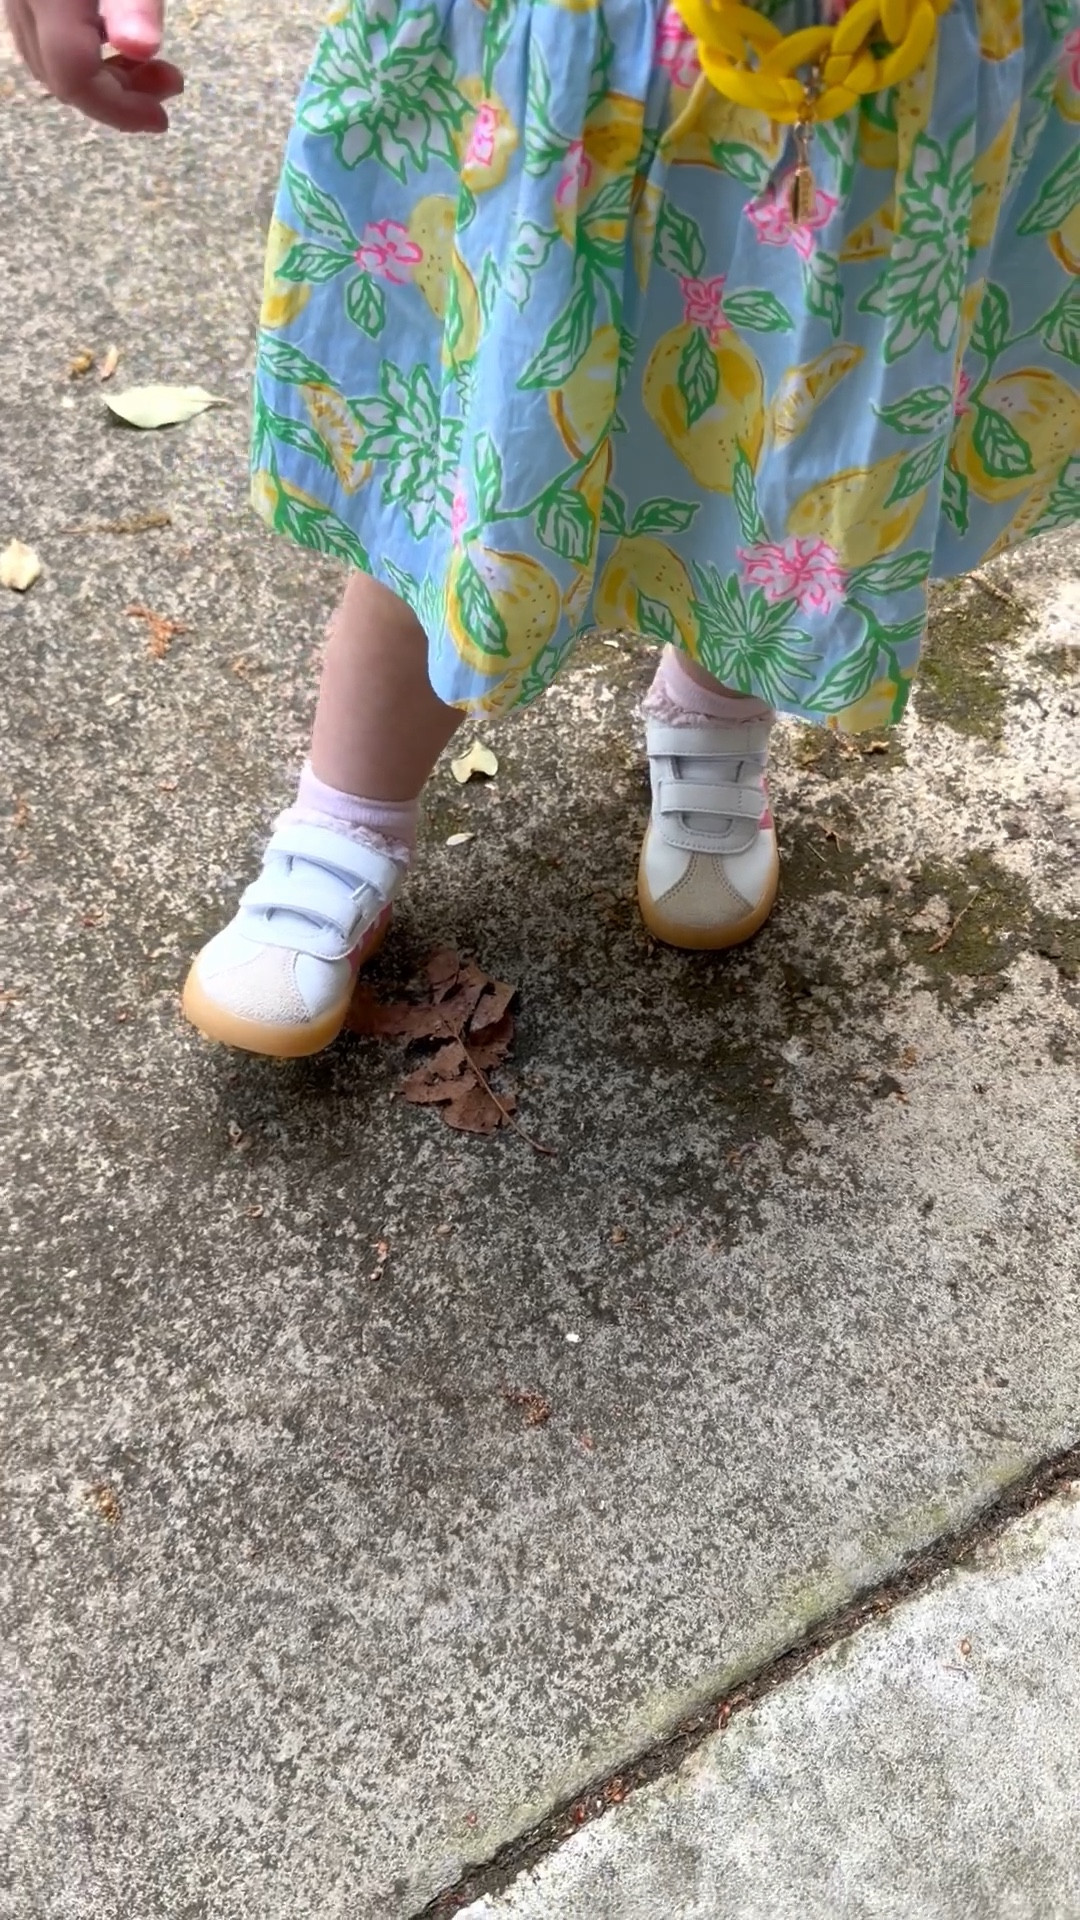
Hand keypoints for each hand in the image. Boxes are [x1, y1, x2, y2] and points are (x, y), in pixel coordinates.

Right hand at [4, 0, 182, 130]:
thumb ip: (135, 3)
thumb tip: (141, 46)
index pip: (73, 77)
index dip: (118, 110)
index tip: (160, 120)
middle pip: (58, 74)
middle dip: (115, 97)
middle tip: (168, 84)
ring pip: (46, 58)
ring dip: (99, 76)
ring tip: (150, 64)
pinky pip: (41, 32)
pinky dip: (79, 50)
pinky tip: (113, 35)